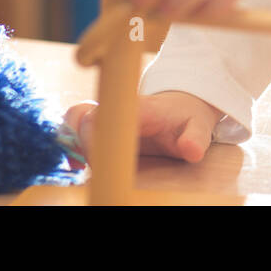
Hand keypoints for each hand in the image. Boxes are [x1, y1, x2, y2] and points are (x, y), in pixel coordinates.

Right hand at [62, 91, 224, 166]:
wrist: (183, 104)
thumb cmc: (188, 119)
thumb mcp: (199, 127)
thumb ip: (195, 139)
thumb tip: (191, 150)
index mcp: (141, 108)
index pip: (109, 115)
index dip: (96, 137)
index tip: (97, 161)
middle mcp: (119, 106)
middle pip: (84, 116)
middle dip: (81, 143)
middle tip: (90, 166)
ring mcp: (108, 111)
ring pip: (75, 116)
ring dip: (72, 139)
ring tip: (80, 163)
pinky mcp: (101, 119)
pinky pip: (75, 123)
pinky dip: (71, 139)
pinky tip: (79, 161)